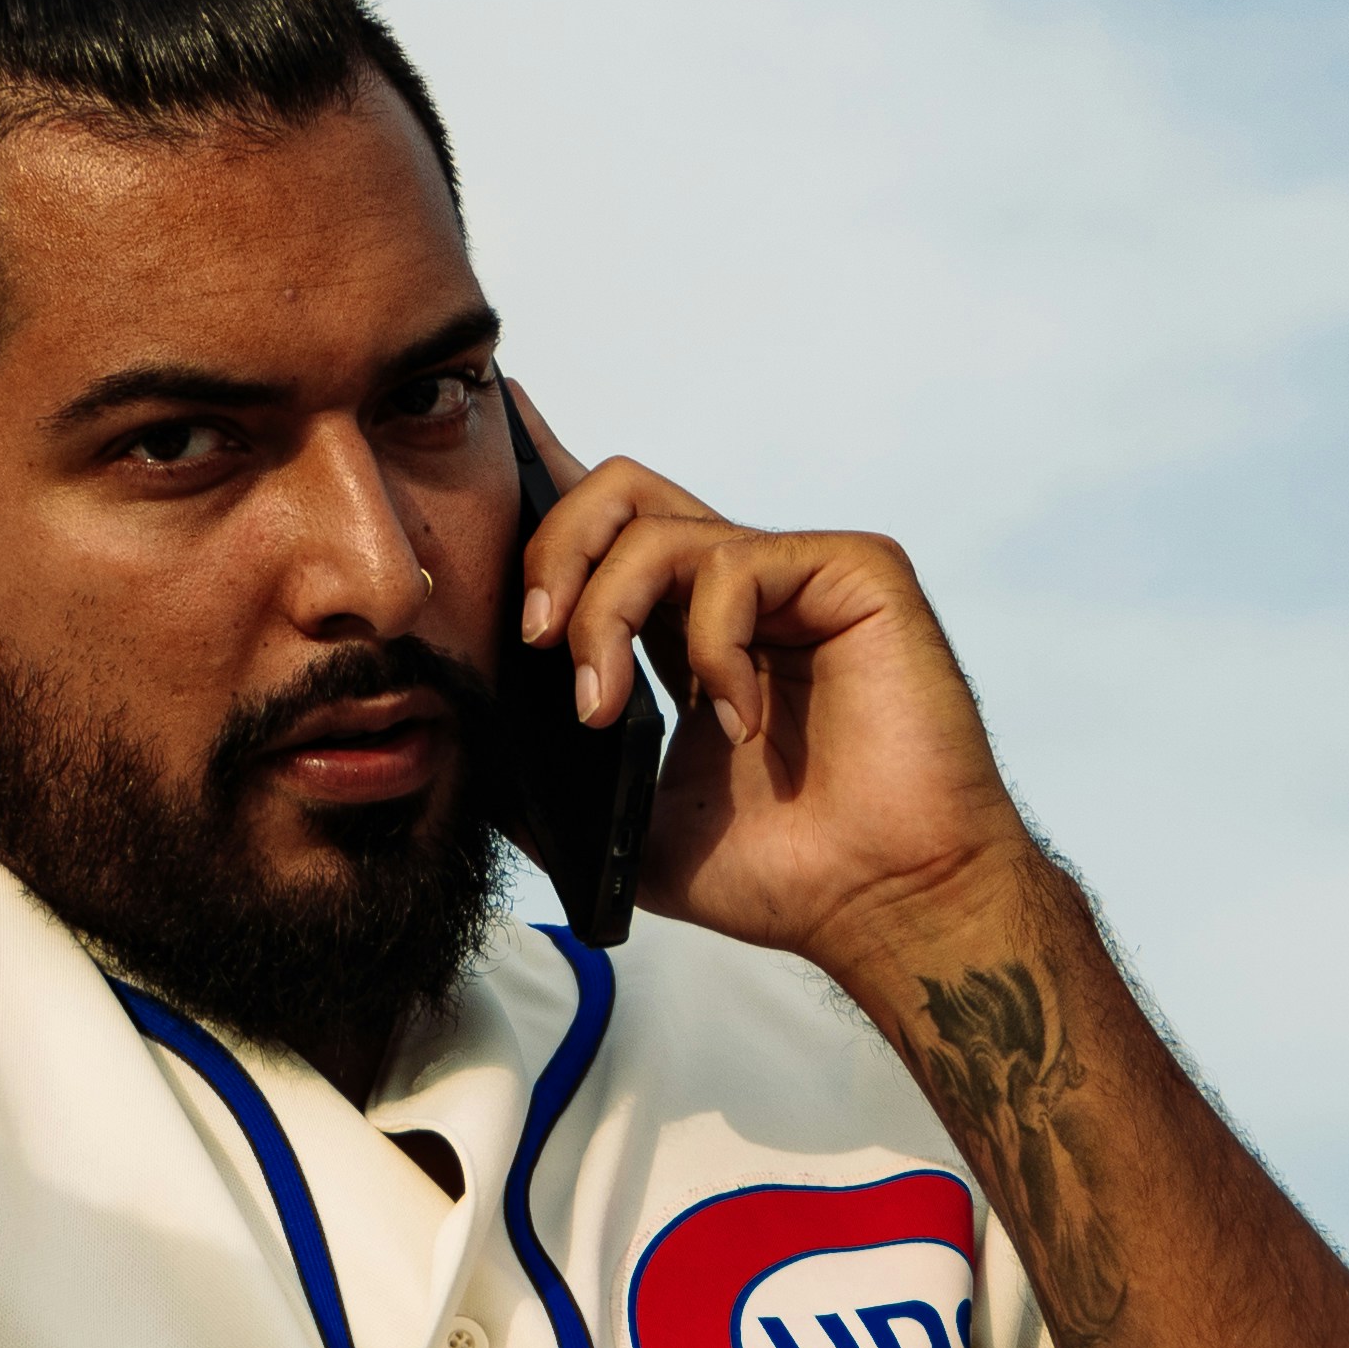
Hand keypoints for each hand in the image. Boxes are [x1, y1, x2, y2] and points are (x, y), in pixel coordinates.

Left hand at [509, 395, 1028, 975]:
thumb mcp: (627, 824)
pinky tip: (738, 722)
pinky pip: (734, 566)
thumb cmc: (785, 872)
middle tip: (536, 639)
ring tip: (606, 709)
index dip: (544, 480)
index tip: (488, 444)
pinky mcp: (854, 571)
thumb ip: (551, 777)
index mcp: (686, 628)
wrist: (885, 903)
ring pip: (656, 527)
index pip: (606, 529)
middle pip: (618, 491)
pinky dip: (711, 647)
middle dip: (551, 552)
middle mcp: (738, 588)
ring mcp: (796, 575)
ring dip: (606, 616)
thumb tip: (463, 746)